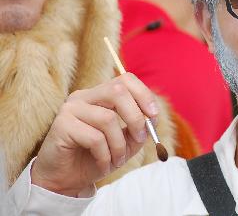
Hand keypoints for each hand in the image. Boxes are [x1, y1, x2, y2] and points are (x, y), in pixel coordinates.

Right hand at [31, 73, 158, 196]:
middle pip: (118, 91)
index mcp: (100, 94)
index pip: (125, 80)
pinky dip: (105, 155)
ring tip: (117, 159)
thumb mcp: (125, 142)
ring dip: (119, 144)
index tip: (154, 116)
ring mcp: (70, 108)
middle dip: (136, 117)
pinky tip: (103, 164)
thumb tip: (152, 119)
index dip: (144, 95)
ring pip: (108, 118)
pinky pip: (94, 138)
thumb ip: (140, 128)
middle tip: (140, 138)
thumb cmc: (96, 157)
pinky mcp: (61, 125)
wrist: (66, 179)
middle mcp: (84, 96)